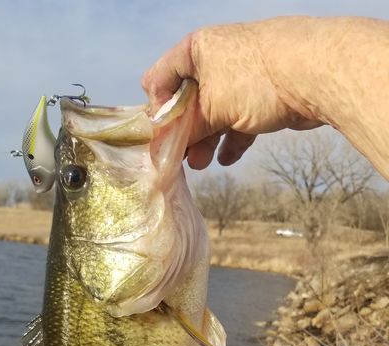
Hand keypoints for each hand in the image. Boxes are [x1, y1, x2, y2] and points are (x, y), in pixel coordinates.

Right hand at [142, 23, 321, 168]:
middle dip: (184, 132)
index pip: (162, 79)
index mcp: (196, 51)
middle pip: (190, 101)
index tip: (160, 136)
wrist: (317, 73)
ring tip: (200, 164)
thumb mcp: (211, 108)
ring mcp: (240, 79)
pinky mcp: (261, 96)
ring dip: (206, 140)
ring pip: (215, 114)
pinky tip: (227, 159)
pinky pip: (239, 119)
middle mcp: (216, 61)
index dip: (158, 109)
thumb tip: (162, 146)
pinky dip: (232, 139)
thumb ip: (185, 128)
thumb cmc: (255, 80)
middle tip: (180, 159)